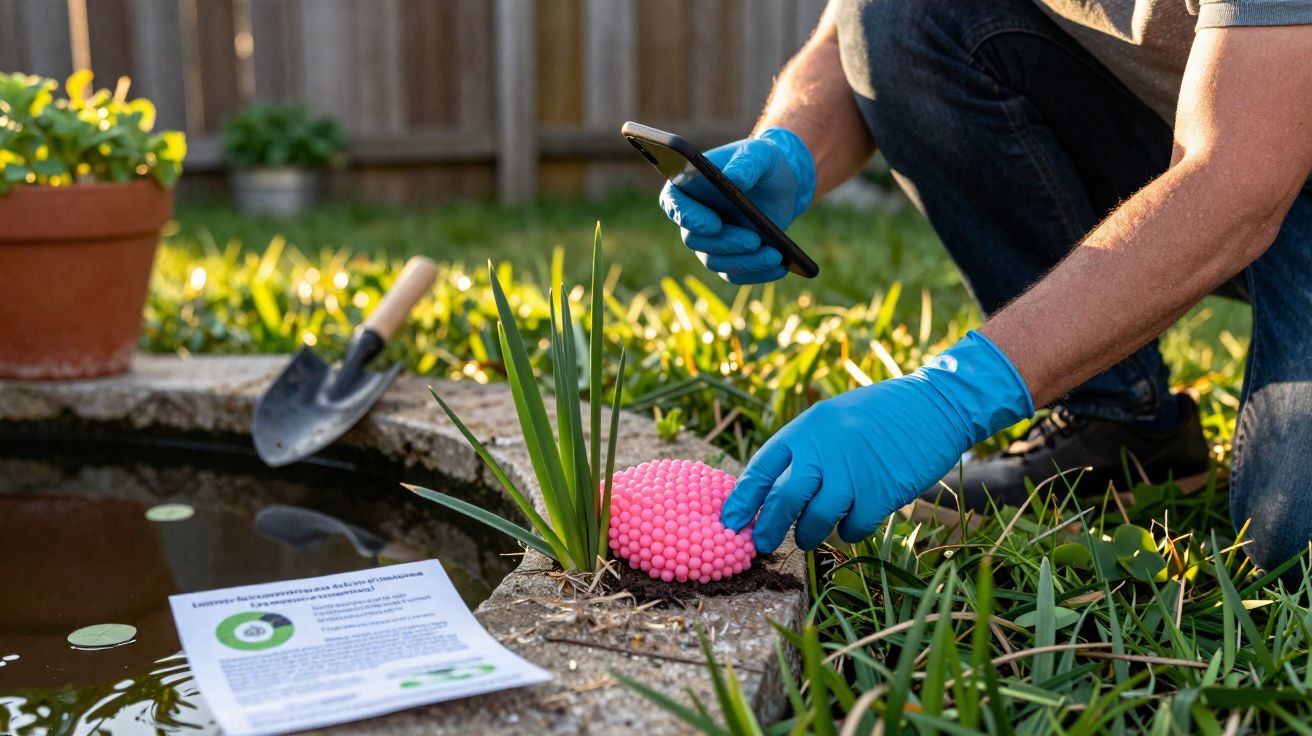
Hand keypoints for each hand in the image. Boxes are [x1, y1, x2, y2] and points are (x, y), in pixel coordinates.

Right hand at [659, 128, 815, 283]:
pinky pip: (735, 274)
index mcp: (689, 186)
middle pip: (696, 239)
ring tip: (775, 255)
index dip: (687, 217)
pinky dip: (757, 273)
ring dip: (745, 261)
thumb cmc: (763, 162)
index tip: (713, 224)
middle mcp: (694, 217)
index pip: (673, 203)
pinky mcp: (729, 257)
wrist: (783, 184)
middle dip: (726, 243)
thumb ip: (746, 162)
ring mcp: (710, 241)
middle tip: (754, 240)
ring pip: (715, 261)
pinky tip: (780, 267)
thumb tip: (733, 178)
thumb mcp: (760, 154)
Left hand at [720, 331, 1033, 551]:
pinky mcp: (881, 492)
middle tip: (762, 545)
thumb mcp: (833, 418)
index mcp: (806, 428)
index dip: (743, 499)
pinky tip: (851, 525)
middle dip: (769, 527)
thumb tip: (773, 491)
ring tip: (809, 537)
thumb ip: (806, 449)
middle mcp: (823, 450)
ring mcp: (852, 472)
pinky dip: (848, 532)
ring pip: (816, 520)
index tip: (729, 522)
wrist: (936, 405)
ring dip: (809, 534)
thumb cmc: (881, 413)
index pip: (761, 468)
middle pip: (783, 500)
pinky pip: (853, 527)